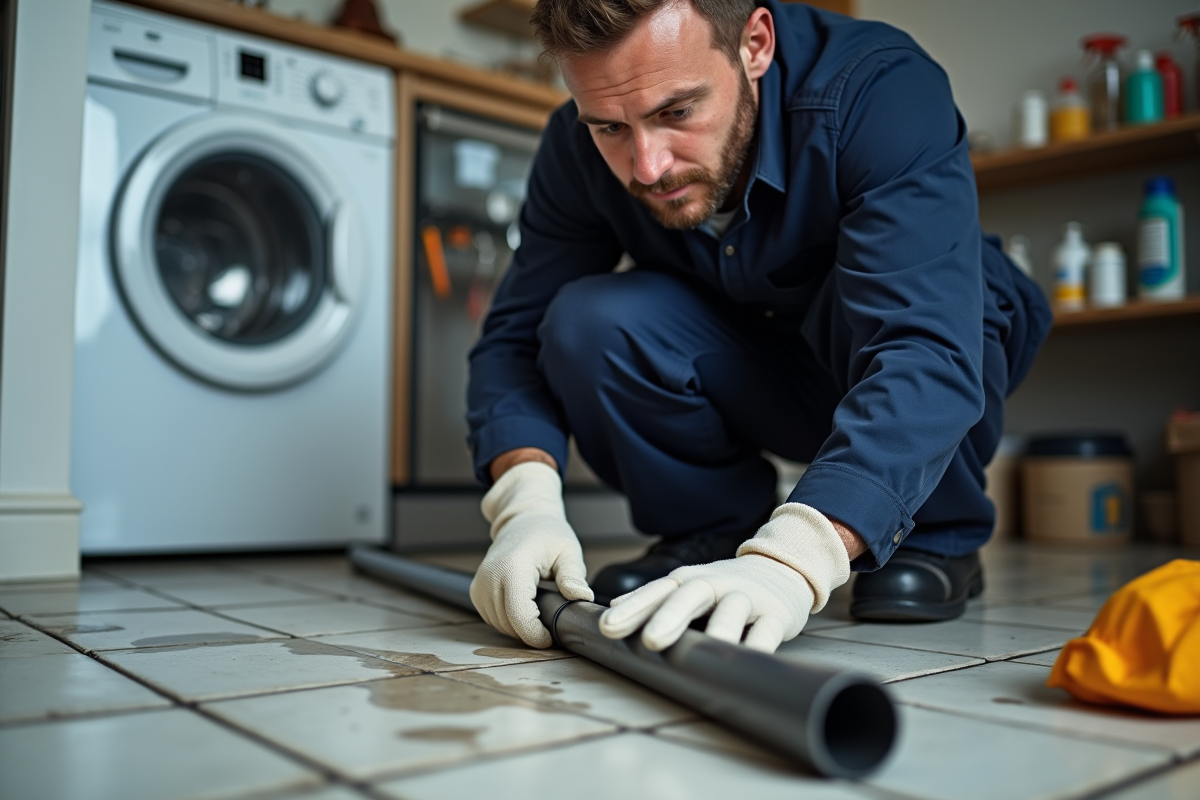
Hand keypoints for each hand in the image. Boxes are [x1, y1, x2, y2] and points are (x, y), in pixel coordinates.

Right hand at [470, 461, 592, 647]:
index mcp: (514, 566)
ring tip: (539, 614)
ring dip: (519, 628)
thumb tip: (582, 597)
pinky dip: (507, 621)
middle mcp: (491, 575)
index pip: (518, 614)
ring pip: (498, 624)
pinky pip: (491, 618)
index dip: (534, 634)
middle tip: (550, 626)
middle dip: (530, 632)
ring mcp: (480, 583)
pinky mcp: (476, 590)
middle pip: (508, 623)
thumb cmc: (546, 533)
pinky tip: (524, 609)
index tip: (550, 638)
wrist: (522, 520)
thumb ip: (573, 576)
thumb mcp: (568, 551)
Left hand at [598, 503, 850, 652]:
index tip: (607, 628)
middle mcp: (715, 585)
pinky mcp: (776, 615)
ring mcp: (747, 598)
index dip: (633, 609)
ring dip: (718, 628)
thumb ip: (653, 598)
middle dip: (669, 616)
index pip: (657, 592)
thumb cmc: (724, 586)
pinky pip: (767, 631)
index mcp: (688, 581)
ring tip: (703, 650)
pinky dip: (758, 645)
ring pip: (732, 610)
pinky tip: (747, 660)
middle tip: (650, 640)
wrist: (782, 570)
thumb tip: (612, 610)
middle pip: (690, 595)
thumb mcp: (689, 585)